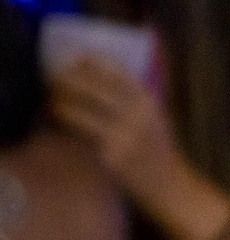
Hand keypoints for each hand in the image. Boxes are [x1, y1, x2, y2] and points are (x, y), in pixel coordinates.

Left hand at [47, 56, 191, 208]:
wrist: (169, 184)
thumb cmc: (158, 148)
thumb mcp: (155, 116)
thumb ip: (134, 97)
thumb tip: (100, 74)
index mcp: (149, 101)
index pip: (117, 72)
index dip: (93, 61)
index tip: (75, 56)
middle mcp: (137, 115)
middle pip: (93, 88)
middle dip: (68, 79)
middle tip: (52, 77)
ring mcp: (123, 136)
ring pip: (80, 111)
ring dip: (60, 102)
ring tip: (51, 100)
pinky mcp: (110, 155)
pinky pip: (80, 134)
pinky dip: (66, 124)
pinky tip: (58, 120)